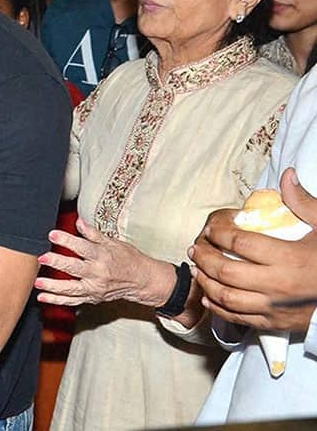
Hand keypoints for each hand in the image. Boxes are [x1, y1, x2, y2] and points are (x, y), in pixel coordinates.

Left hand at [35, 217, 172, 306]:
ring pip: (71, 289)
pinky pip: (72, 301)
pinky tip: (42, 297)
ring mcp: (95, 289)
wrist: (142, 281)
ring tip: (38, 282)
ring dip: (53, 287)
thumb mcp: (113, 242)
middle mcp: (98, 274)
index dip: (67, 240)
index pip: (83, 247)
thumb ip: (93, 234)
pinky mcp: (92, 298)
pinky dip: (57, 300)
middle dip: (57, 263)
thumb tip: (78, 222)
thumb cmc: (128, 259)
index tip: (52, 234)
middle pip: (75, 269)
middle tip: (42, 258)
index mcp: (103, 257)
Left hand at [191, 167, 316, 331]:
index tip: (210, 228)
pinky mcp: (276, 324)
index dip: (218, 234)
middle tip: (195, 248)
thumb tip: (287, 175)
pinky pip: (238, 319)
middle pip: (226, 271)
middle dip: (204, 257)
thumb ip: (303, 203)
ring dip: (206, 282)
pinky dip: (218, 308)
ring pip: (227, 297)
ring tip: (196, 270)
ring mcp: (275, 307)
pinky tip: (208, 297)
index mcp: (288, 257)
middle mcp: (277, 284)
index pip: (240, 243)